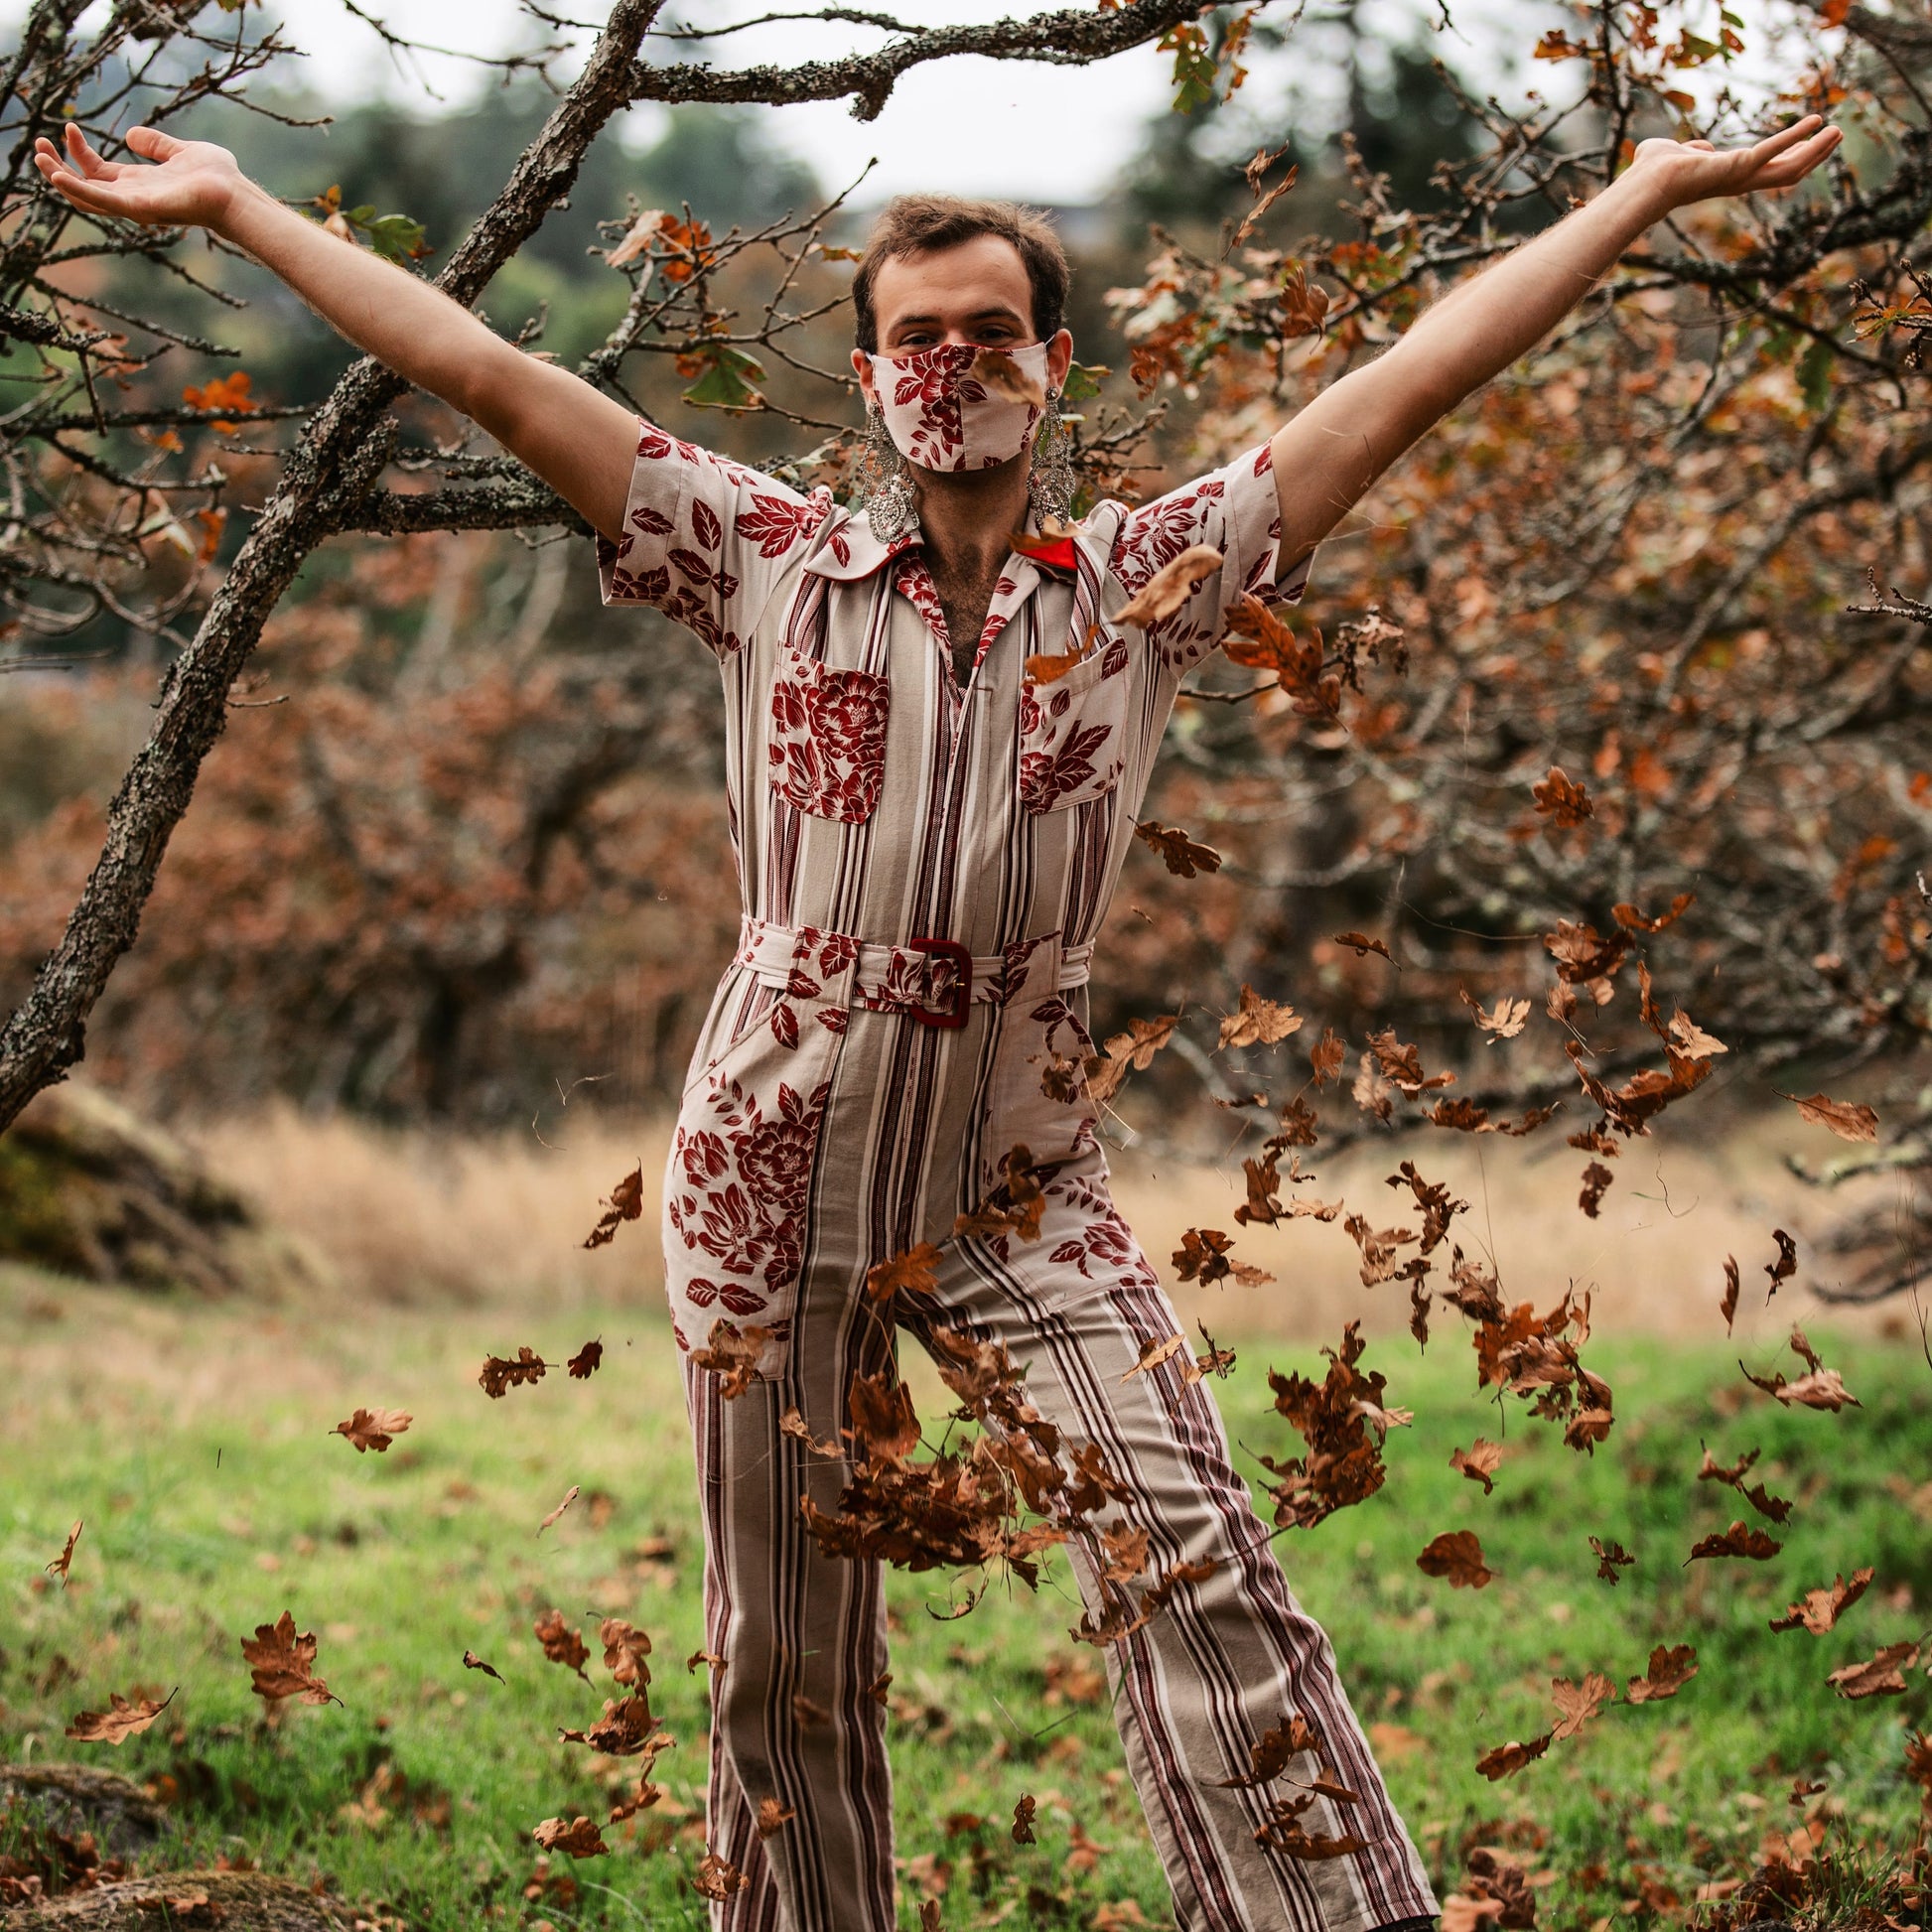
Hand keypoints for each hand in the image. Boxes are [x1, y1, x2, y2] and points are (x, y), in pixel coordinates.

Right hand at [33, 123, 246, 232]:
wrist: (235, 194)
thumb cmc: (217, 178)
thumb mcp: (181, 151)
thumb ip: (156, 144)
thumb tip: (130, 135)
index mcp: (139, 183)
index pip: (97, 171)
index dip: (79, 151)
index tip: (70, 127)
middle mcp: (133, 197)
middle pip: (85, 184)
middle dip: (59, 166)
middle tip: (39, 144)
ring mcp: (135, 205)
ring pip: (86, 197)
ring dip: (60, 178)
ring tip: (40, 156)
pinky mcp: (140, 208)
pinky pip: (102, 202)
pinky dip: (79, 191)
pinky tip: (58, 176)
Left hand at [1624, 113, 1842, 213]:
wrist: (1646, 181)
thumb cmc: (1655, 170)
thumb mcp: (1682, 155)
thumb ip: (1695, 151)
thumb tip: (1700, 149)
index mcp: (1730, 177)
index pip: (1770, 169)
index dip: (1793, 156)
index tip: (1812, 140)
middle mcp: (1740, 181)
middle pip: (1788, 172)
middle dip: (1814, 154)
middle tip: (1836, 135)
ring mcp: (1741, 176)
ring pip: (1789, 168)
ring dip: (1815, 149)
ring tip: (1836, 130)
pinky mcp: (1739, 166)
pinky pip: (1773, 150)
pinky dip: (1795, 135)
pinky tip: (1815, 120)